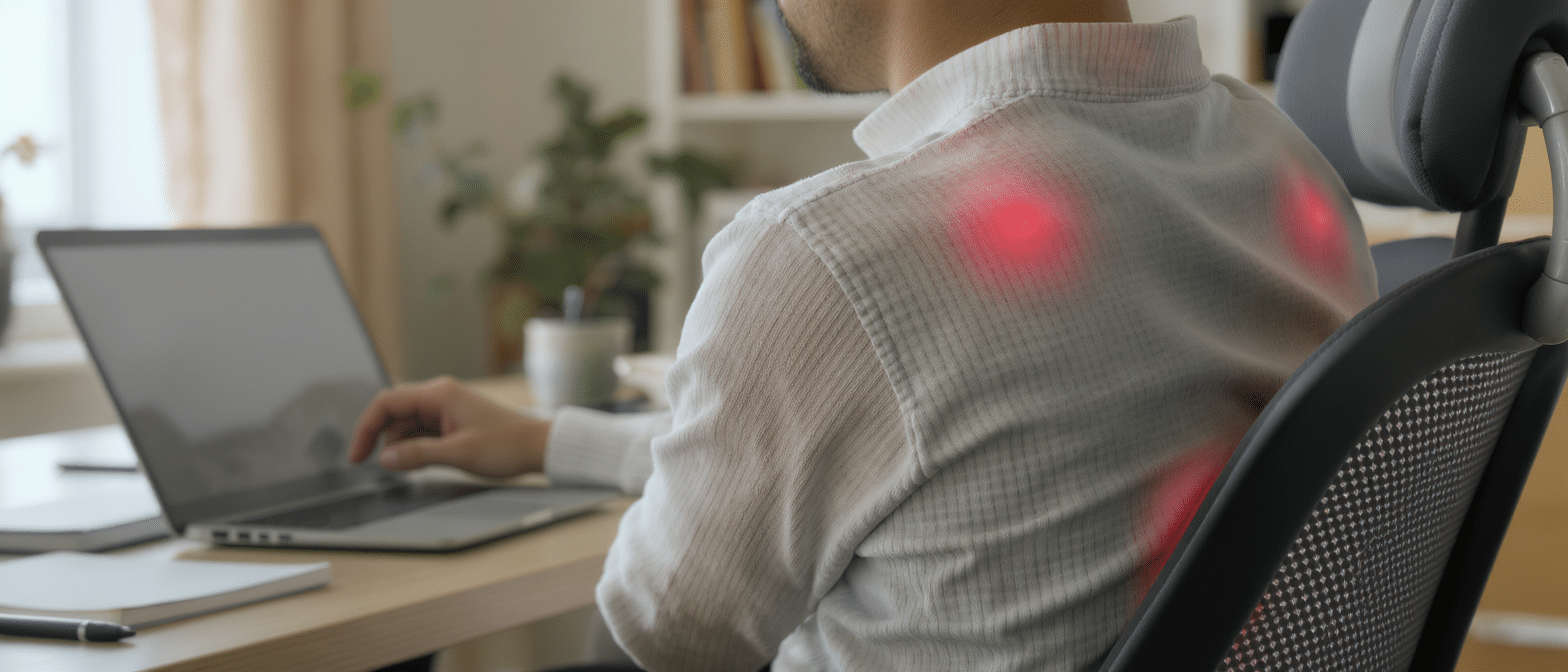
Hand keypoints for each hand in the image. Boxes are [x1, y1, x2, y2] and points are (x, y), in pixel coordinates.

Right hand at [349, 376, 549, 478]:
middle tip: (380, 467)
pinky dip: (416, 447)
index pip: (386, 403)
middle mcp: (440, 396)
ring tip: (409, 468)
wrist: (538, 447)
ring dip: (401, 446)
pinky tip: (419, 463)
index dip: (366, 428)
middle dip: (383, 440)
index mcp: (438, 394)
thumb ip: (418, 455)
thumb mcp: (459, 454)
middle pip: (394, 414)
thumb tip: (385, 459)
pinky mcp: (453, 422)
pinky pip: (423, 432)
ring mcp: (447, 408)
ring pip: (408, 425)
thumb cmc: (506, 445)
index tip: (357, 456)